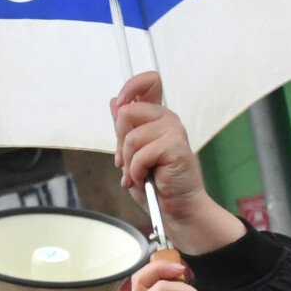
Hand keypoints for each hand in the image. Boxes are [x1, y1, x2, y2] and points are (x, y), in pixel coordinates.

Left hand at [111, 71, 242, 255]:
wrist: (176, 209)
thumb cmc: (157, 184)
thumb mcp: (132, 153)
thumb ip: (125, 129)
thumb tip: (114, 102)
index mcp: (157, 117)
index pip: (149, 82)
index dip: (129, 88)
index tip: (120, 105)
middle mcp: (167, 119)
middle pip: (127, 112)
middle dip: (120, 141)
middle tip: (126, 161)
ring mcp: (173, 130)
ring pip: (131, 137)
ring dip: (129, 162)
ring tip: (139, 174)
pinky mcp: (175, 145)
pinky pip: (141, 154)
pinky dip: (136, 172)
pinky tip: (145, 178)